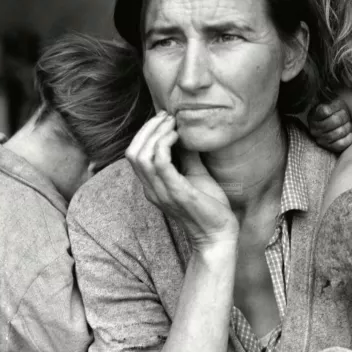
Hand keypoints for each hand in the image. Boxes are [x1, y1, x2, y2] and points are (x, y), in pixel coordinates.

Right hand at [126, 111, 238, 249]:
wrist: (219, 234)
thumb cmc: (209, 207)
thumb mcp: (195, 175)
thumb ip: (187, 156)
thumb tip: (186, 133)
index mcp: (153, 186)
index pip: (134, 155)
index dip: (145, 133)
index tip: (164, 119)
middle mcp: (151, 190)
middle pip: (132, 152)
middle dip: (147, 129)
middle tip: (167, 117)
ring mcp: (161, 192)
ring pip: (141, 155)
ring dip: (156, 133)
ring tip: (173, 124)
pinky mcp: (176, 193)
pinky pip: (160, 163)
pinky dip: (165, 144)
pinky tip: (178, 137)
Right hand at [307, 99, 351, 152]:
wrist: (334, 124)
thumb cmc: (334, 113)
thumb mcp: (332, 104)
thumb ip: (331, 105)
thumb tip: (328, 112)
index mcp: (313, 116)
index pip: (326, 111)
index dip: (337, 108)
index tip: (339, 108)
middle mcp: (314, 129)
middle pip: (335, 120)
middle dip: (345, 117)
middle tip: (346, 117)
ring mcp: (320, 140)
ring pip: (339, 132)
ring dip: (348, 127)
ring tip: (347, 124)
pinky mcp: (329, 147)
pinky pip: (341, 144)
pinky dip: (348, 138)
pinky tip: (349, 134)